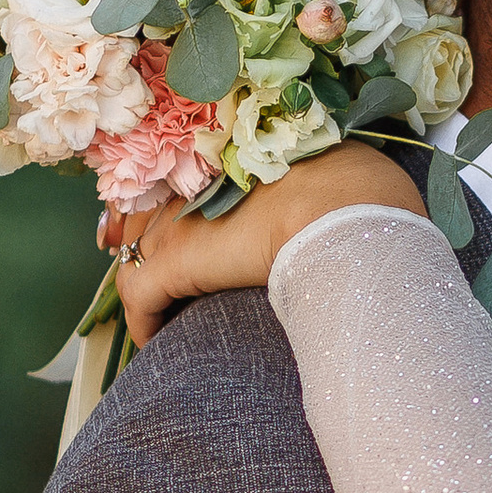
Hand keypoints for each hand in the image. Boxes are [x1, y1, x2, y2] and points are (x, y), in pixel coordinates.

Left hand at [106, 146, 422, 345]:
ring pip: (134, 251)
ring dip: (144, 279)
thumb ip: (321, 171)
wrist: (344, 208)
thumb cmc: (357, 187)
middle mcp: (192, 181)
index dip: (161, 202)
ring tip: (160, 307)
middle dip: (137, 237)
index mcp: (225, 154)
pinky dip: (144, 320)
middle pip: (142, 210)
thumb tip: (345, 182)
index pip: (172, 174)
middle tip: (143, 263)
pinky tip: (157, 338)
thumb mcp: (336, 163)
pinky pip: (138, 297)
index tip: (153, 220)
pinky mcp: (176, 262)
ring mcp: (179, 221)